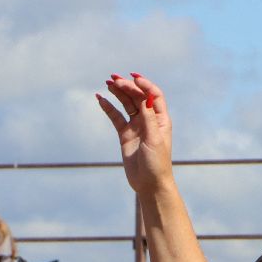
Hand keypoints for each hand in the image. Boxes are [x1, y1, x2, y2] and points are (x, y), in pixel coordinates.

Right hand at [96, 74, 172, 195]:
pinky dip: (108, 108)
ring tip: (108, 83)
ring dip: (118, 93)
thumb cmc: (157, 163)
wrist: (149, 184)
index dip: (144, 85)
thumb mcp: (154, 139)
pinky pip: (116, 117)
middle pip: (138, 97)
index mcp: (160, 119)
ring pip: (126, 104)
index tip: (133, 77)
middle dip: (127, 86)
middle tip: (114, 79)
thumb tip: (144, 97)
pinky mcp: (125, 135)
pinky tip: (100, 99)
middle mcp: (149, 120)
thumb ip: (148, 118)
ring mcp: (136, 126)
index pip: (153, 95)